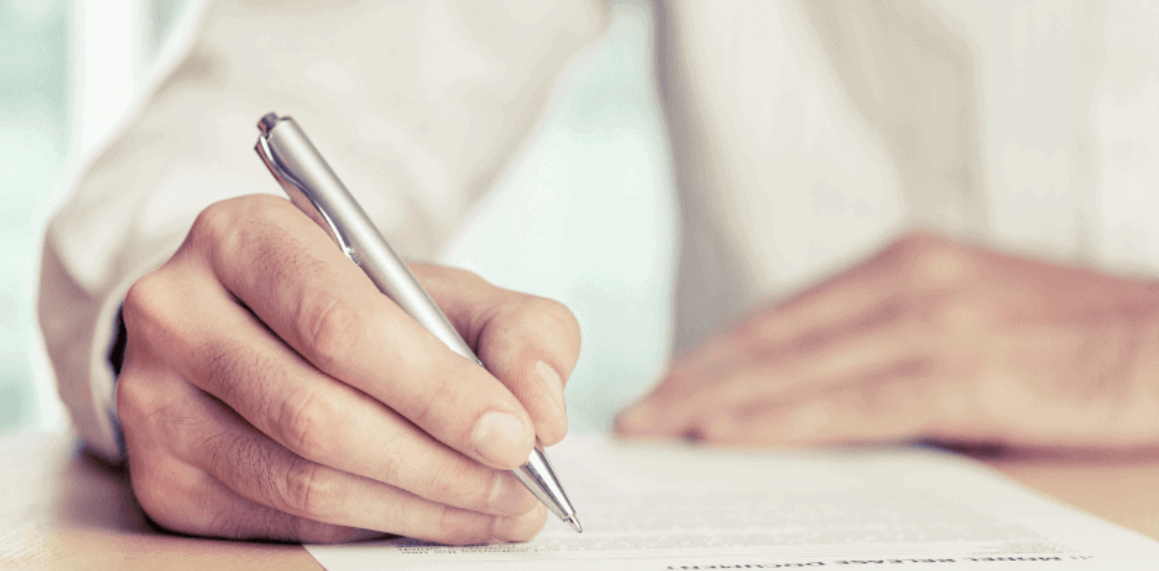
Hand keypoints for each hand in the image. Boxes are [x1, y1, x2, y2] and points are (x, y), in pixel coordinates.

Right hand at [117, 195, 578, 542]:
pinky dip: (374, 528)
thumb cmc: (366, 308)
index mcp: (245, 237)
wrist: (262, 330)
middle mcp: (178, 313)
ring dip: (417, 510)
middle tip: (520, 491)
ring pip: (301, 482)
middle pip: (317, 415)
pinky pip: (284, 524)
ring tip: (497, 511)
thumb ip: (518, 331)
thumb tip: (544, 413)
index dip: (436, 390)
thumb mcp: (446, 291)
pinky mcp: (163, 479)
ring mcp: (156, 403)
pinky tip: (432, 517)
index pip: (339, 325)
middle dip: (439, 465)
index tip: (518, 436)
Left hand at [617, 232, 1158, 451]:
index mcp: (908, 264)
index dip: (715, 355)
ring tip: (656, 430)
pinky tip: (727, 436)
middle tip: (636, 416)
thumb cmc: (1080, 341)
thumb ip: (895, 352)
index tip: (664, 387)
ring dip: (714, 402)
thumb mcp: (976, 322)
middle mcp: (910, 281)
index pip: (782, 316)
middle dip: (694, 381)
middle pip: (770, 339)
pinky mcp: (968, 372)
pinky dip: (780, 421)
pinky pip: (852, 405)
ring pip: (793, 368)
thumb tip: (817, 403)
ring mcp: (936, 322)